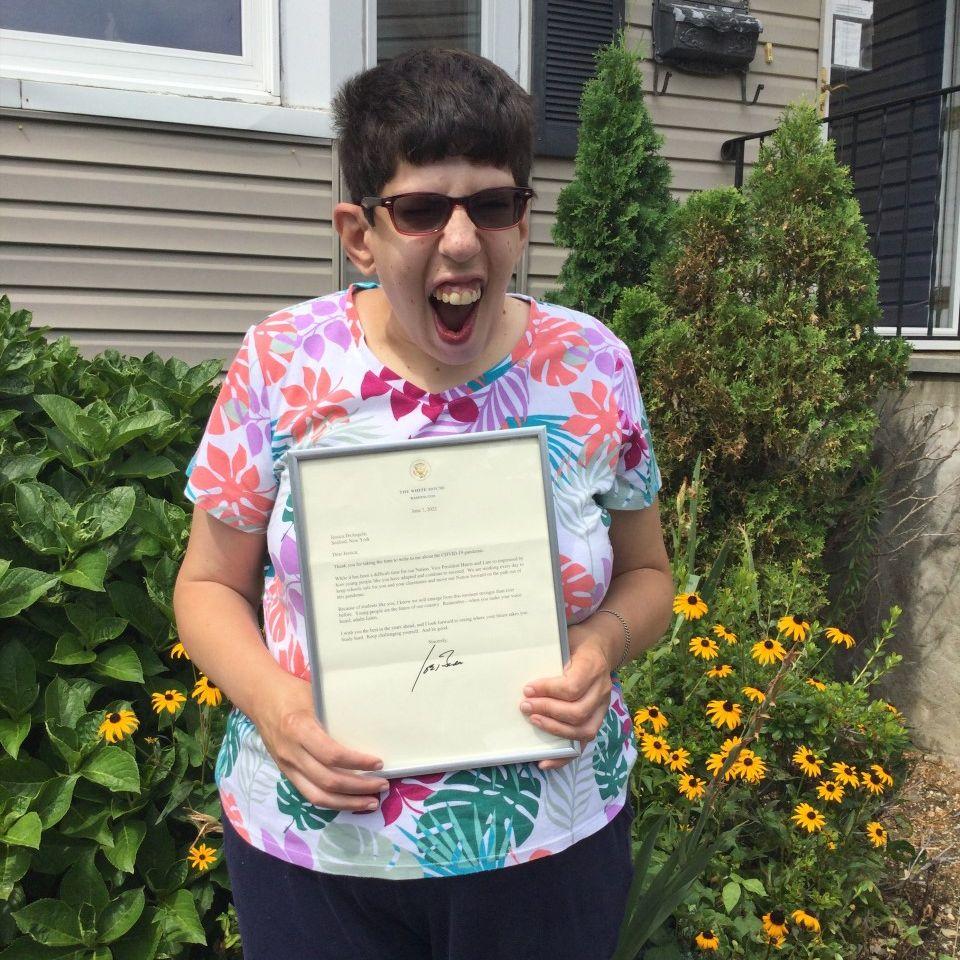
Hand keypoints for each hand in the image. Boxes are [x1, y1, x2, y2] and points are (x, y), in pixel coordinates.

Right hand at [253, 672, 387, 810]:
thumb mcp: (316, 695)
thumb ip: (336, 713)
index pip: (331, 755)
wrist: (261, 697)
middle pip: (328, 781)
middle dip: (358, 788)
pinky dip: (332, 801)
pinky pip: (309, 794)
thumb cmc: (292, 692)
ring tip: (370, 802)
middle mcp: (291, 752)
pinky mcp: (286, 772)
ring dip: (347, 803)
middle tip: (382, 785)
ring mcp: (286, 766)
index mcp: (299, 729)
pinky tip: (349, 801)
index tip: (378, 762)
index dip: (357, 762)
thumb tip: (371, 723)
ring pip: (317, 796)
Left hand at [519, 622, 613, 770]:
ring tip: (533, 721)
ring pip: (583, 730)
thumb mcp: (566, 638)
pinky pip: (585, 743)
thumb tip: (519, 661)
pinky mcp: (598, 719)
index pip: (572, 687)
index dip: (548, 690)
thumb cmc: (577, 642)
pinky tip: (546, 762)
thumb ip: (550, 651)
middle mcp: (602, 689)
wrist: (602, 646)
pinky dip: (565, 756)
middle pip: (577, 711)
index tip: (527, 689)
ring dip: (555, 730)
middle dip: (547, 711)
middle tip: (525, 706)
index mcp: (593, 666)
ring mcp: (602, 707)